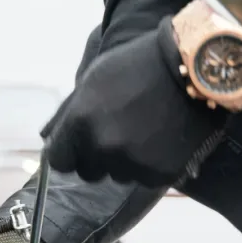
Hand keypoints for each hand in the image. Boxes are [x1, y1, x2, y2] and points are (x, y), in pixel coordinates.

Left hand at [41, 16, 228, 187]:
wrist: (195, 66)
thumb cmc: (139, 65)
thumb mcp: (95, 78)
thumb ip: (68, 113)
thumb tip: (46, 139)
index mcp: (81, 121)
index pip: (59, 161)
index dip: (69, 153)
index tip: (80, 146)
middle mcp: (103, 146)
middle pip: (89, 171)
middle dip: (98, 156)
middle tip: (120, 131)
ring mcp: (133, 162)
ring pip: (119, 175)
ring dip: (126, 160)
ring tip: (146, 130)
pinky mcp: (160, 174)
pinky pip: (146, 178)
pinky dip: (152, 164)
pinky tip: (163, 139)